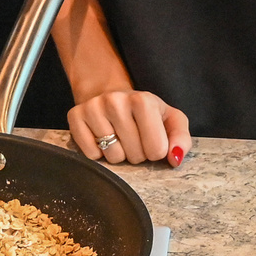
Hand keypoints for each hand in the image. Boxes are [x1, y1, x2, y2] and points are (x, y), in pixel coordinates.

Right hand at [67, 88, 191, 167]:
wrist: (112, 96)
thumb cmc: (145, 112)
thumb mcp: (171, 119)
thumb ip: (181, 138)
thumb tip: (175, 159)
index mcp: (143, 100)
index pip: (157, 150)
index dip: (156, 151)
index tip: (151, 139)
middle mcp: (115, 101)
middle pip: (135, 156)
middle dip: (137, 154)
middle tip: (133, 139)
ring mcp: (93, 108)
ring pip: (112, 157)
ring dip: (118, 155)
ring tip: (118, 138)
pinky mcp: (74, 117)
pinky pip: (91, 155)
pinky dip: (98, 154)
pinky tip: (102, 139)